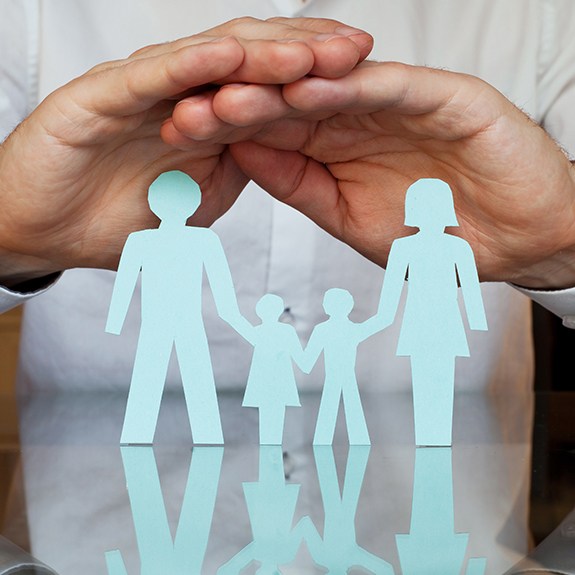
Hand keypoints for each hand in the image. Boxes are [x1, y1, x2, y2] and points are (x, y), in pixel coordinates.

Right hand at [0, 17, 372, 286]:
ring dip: (262, 53)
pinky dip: (192, 67)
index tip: (365, 78)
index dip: (317, 80)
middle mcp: (179, 94)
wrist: (48, 230)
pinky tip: (229, 55)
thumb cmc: (117, 218)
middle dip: (307, 53)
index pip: (268, 88)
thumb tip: (277, 156)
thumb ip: (235, 174)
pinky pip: (154, 77)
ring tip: (312, 50)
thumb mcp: (197, 203)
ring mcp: (142, 90)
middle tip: (359, 47)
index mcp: (205, 117)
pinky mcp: (101, 96)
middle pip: (252, 62)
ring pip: (210, 61)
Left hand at [174, 61, 574, 287]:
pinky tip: (310, 87)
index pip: (271, 130)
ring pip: (332, 86)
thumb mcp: (349, 218)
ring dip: (282, 89)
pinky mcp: (444, 95)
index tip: (179, 135)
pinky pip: (391, 86)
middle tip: (188, 108)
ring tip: (233, 93)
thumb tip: (243, 157)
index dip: (225, 131)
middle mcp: (360, 115)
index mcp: (336, 145)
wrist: (515, 239)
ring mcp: (399, 102)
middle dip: (239, 103)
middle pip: (289, 101)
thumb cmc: (434, 235)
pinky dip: (352, 86)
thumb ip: (299, 185)